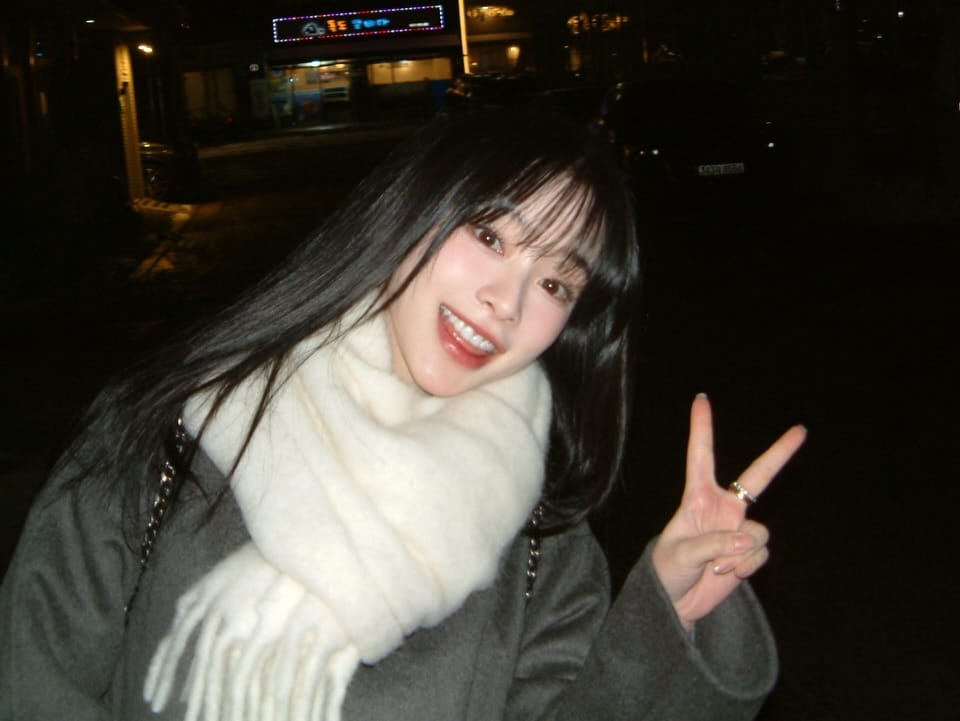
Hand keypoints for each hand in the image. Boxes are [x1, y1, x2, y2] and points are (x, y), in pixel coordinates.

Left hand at [651, 394, 805, 629]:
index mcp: (696, 498)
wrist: (676, 603)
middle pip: (757, 477)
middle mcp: (722, 508)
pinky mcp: (749, 554)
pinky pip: (760, 554)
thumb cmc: (667, 570)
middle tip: (801, 431)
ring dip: (740, 552)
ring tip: (717, 565)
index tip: (700, 398)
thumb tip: (747, 539)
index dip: (701, 427)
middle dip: (780, 453)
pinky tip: (727, 574)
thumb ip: (713, 543)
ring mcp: (738, 530)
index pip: (700, 456)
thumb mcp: (680, 554)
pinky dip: (746, 567)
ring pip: (759, 531)